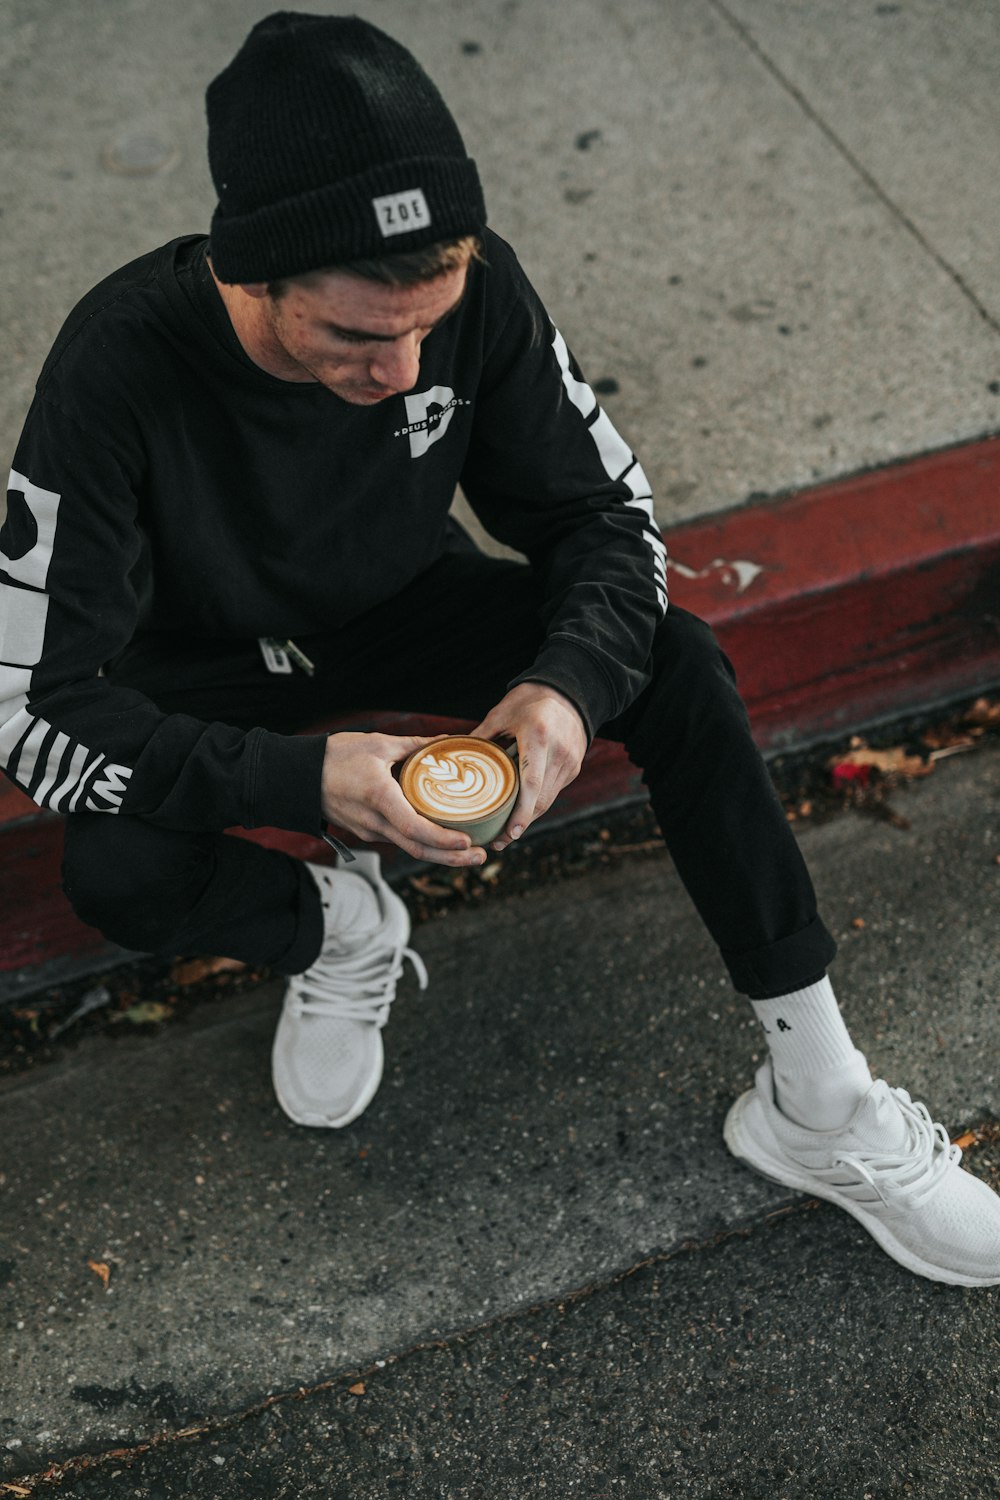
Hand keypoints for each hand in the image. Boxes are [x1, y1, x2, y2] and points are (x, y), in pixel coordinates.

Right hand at [321, 731, 485, 865]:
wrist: (298, 776)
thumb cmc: (335, 757)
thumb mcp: (378, 744)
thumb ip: (416, 745)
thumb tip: (448, 740)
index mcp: (379, 798)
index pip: (415, 828)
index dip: (443, 840)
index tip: (468, 840)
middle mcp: (375, 822)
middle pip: (418, 849)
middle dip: (452, 858)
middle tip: (481, 856)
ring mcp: (370, 831)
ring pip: (410, 848)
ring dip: (440, 854)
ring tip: (469, 851)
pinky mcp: (368, 832)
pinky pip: (400, 841)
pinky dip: (424, 844)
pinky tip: (442, 839)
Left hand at [470, 682, 587, 849]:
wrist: (569, 691)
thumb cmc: (529, 700)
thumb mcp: (500, 715)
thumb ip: (480, 739)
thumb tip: (451, 761)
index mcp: (538, 737)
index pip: (531, 785)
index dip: (520, 814)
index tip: (509, 835)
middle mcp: (558, 753)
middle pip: (540, 801)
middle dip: (519, 826)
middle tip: (497, 842)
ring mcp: (570, 762)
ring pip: (548, 801)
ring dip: (528, 819)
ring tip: (504, 835)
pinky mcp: (574, 767)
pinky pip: (553, 792)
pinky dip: (536, 805)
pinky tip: (520, 815)